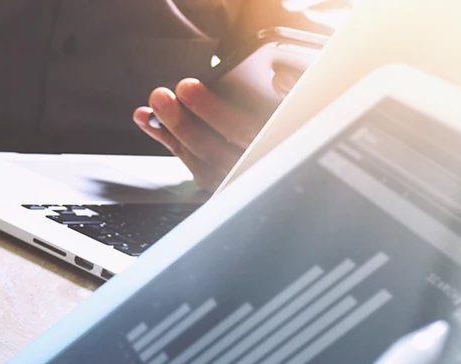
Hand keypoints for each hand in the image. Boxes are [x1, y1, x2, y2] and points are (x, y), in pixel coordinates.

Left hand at [134, 72, 298, 190]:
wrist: (305, 183)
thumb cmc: (302, 128)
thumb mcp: (312, 109)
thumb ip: (299, 93)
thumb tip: (282, 78)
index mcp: (277, 147)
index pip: (240, 131)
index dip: (210, 110)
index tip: (186, 87)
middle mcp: (255, 171)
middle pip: (211, 149)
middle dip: (180, 122)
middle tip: (159, 97)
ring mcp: (238, 184)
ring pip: (198, 162)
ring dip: (169, 134)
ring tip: (148, 111)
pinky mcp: (225, 187)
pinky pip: (194, 167)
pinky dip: (173, 145)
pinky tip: (155, 127)